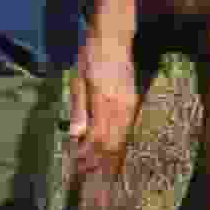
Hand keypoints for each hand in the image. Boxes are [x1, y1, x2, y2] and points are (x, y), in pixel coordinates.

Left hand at [74, 41, 138, 162]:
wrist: (114, 37)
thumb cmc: (91, 55)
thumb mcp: (77, 80)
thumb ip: (78, 108)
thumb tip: (75, 135)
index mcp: (104, 101)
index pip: (96, 137)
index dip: (86, 154)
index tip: (75, 165)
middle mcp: (120, 106)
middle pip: (111, 143)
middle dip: (98, 160)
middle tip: (84, 173)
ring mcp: (130, 105)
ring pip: (122, 139)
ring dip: (109, 156)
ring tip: (96, 167)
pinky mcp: (134, 103)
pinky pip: (127, 130)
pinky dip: (118, 144)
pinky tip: (111, 151)